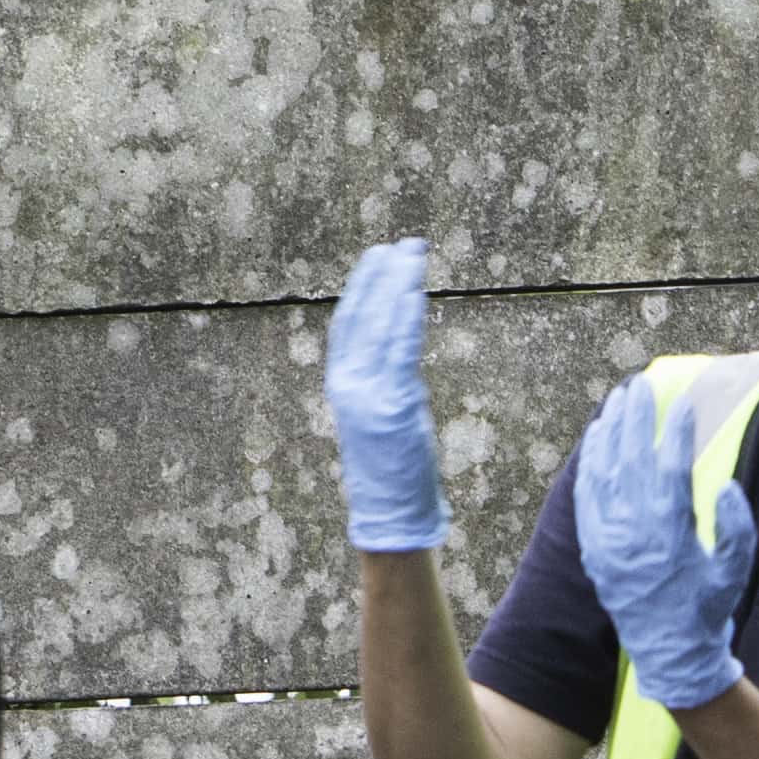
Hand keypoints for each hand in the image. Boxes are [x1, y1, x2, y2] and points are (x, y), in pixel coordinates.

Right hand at [323, 236, 446, 555]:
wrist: (390, 513)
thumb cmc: (393, 468)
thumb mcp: (383, 414)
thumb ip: (388, 378)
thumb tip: (405, 347)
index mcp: (340, 383)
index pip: (347, 322)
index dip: (362, 286)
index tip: (379, 257)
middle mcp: (348, 383)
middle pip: (363, 314)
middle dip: (383, 275)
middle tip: (404, 244)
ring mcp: (368, 393)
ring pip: (382, 324)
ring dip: (399, 284)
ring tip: (415, 253)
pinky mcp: (393, 403)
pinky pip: (400, 348)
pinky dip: (408, 315)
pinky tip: (417, 290)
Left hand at [566, 372, 757, 714]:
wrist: (671, 654)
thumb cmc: (708, 610)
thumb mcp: (735, 572)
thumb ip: (737, 528)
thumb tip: (725, 487)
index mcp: (671, 534)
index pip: (671, 468)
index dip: (677, 432)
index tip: (683, 404)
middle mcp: (634, 532)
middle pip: (632, 460)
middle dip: (636, 418)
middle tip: (641, 385)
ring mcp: (609, 539)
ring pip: (605, 471)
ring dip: (611, 432)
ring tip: (618, 400)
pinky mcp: (594, 548)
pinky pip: (586, 496)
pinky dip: (590, 463)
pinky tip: (596, 438)